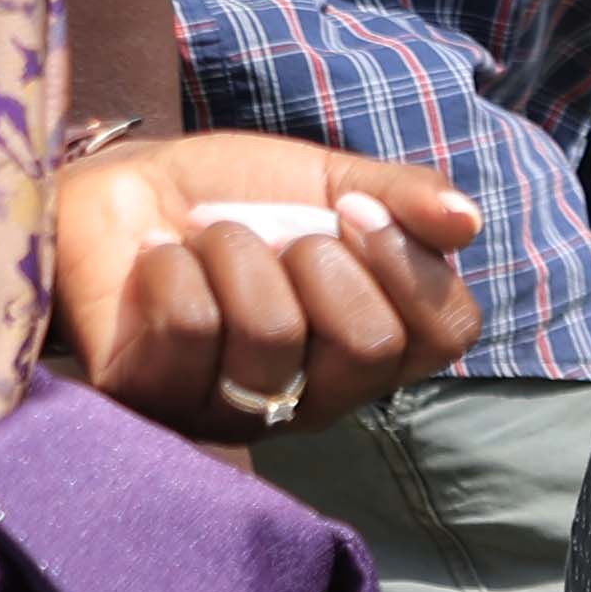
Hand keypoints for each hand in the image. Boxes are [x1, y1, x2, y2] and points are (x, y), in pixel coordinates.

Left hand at [51, 131, 483, 440]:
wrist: (122, 189)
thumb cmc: (239, 195)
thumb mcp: (336, 181)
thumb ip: (407, 198)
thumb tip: (469, 221)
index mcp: (371, 348)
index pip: (446, 335)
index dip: (410, 266)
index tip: (354, 209)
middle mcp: (311, 397)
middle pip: (368, 349)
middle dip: (321, 258)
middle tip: (280, 232)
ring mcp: (229, 410)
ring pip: (271, 337)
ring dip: (237, 252)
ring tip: (207, 237)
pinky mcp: (150, 401)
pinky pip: (189, 329)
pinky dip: (172, 267)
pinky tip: (157, 261)